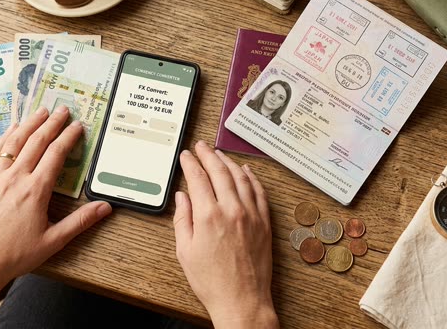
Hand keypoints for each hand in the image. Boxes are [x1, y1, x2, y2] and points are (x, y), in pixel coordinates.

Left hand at [0, 106, 112, 328]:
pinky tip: (11, 130)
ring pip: (14, 142)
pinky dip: (4, 138)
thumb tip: (105, 207)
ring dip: (29, 124)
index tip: (77, 125)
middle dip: (52, 123)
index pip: (56, 154)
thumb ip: (80, 221)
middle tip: (62, 109)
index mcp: (35, 190)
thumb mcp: (53, 241)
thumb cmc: (15, 255)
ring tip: (40, 111)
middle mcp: (15, 178)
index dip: (68, 137)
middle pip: (36, 142)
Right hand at [174, 141, 277, 328]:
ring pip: (240, 178)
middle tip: (202, 146)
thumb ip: (182, 219)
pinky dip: (252, 178)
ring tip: (220, 154)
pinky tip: (246, 171)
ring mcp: (251, 215)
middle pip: (219, 171)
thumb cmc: (212, 281)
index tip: (186, 156)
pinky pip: (259, 192)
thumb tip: (182, 197)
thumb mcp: (185, 251)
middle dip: (208, 155)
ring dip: (229, 162)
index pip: (198, 178)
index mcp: (208, 216)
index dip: (190, 163)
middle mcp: (231, 210)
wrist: (241, 300)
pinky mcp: (264, 223)